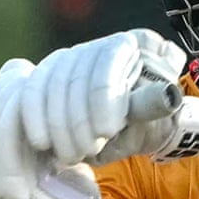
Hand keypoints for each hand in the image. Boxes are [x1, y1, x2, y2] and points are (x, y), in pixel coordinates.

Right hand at [20, 29, 186, 165]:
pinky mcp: (49, 75)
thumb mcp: (157, 114)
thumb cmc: (150, 118)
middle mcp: (100, 46)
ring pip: (53, 83)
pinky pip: (33, 89)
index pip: (110, 61)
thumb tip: (165, 96)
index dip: (105, 96)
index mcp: (134, 44)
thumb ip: (153, 104)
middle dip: (79, 119)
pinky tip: (41, 141)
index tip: (108, 130)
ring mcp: (72, 58)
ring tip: (71, 154)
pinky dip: (34, 116)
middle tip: (86, 150)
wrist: (136, 127)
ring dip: (59, 124)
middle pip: (78, 75)